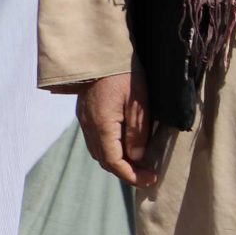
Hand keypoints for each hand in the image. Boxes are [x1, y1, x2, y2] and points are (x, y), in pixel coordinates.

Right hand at [77, 71, 156, 188]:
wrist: (100, 54)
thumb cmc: (123, 75)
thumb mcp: (138, 102)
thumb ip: (137, 132)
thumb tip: (138, 158)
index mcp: (102, 126)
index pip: (114, 162)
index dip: (132, 175)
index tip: (150, 180)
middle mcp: (89, 127)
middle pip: (105, 161)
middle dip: (126, 172)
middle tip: (148, 175)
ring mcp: (85, 121)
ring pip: (99, 152)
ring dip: (118, 162)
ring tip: (139, 165)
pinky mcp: (86, 115)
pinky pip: (96, 141)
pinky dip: (110, 150)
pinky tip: (125, 148)